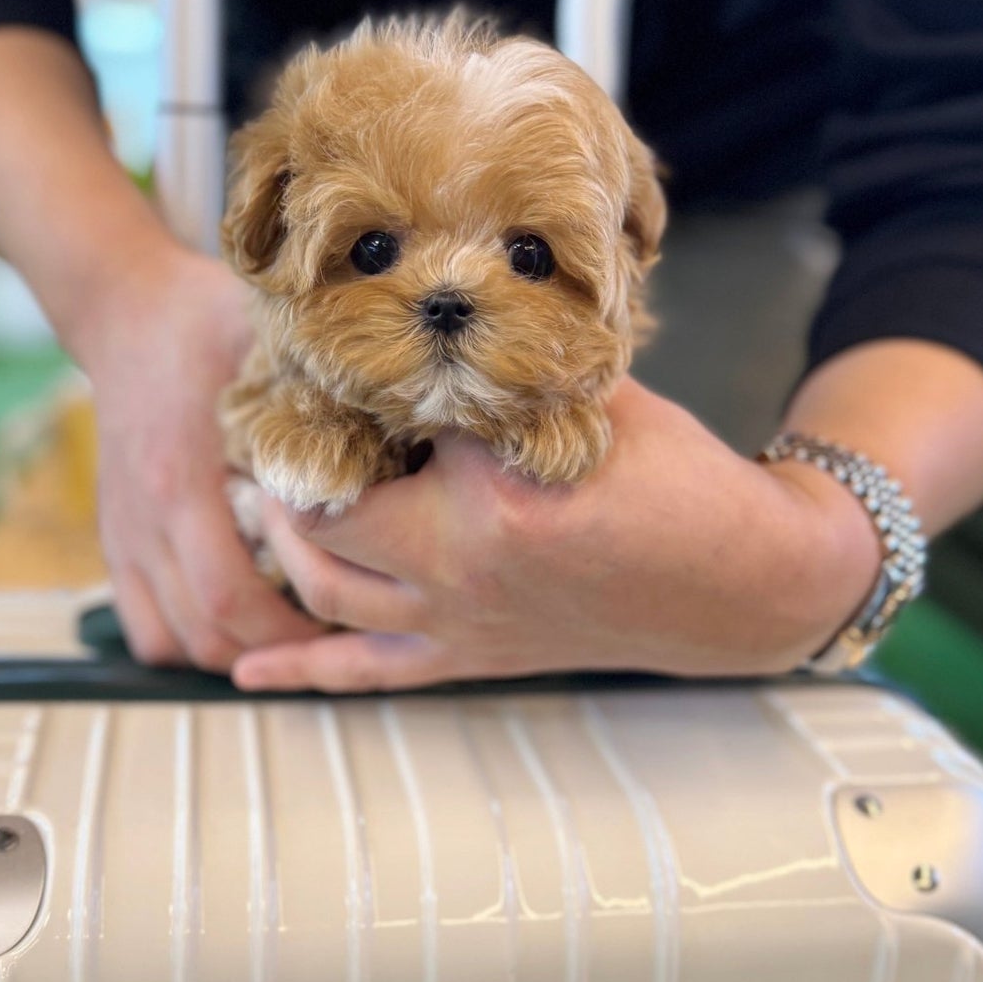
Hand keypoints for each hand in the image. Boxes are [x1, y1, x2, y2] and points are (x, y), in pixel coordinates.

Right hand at [74, 239, 324, 666]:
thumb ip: (327, 382)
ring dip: (230, 651)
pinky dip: (184, 639)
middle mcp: (145, 519)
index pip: (229, 593)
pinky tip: (230, 621)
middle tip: (330, 636)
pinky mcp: (116, 539)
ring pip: (170, 640)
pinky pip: (142, 623)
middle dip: (270, 652)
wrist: (127, 313)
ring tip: (286, 632)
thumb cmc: (205, 324)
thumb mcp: (270, 340)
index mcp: (183, 480)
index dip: (285, 632)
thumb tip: (411, 409)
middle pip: (205, 631)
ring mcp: (125, 534)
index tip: (339, 623)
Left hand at [229, 378, 882, 691]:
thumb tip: (442, 308)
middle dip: (292, 466)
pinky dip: (299, 667)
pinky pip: (363, 673)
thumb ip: (514, 361)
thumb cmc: (680, 480)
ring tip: (271, 493)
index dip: (340, 384)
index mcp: (489, 490)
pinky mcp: (468, 658)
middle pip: (326, 512)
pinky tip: (244, 665)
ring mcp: (458, 621)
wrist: (739, 581)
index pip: (379, 425)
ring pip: (325, 589)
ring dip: (284, 541)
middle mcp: (459, 564)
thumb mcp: (595, 396)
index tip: (315, 351)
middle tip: (281, 422)